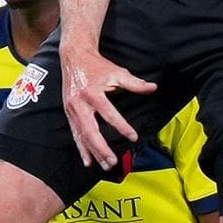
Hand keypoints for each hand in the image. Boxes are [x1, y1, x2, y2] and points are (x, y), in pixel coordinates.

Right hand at [59, 41, 147, 174]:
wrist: (73, 57)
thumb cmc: (97, 66)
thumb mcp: (117, 72)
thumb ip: (135, 83)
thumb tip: (153, 88)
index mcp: (92, 93)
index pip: (108, 113)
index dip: (121, 126)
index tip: (133, 137)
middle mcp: (80, 103)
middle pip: (90, 130)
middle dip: (101, 148)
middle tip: (113, 161)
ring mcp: (72, 110)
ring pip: (82, 136)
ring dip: (93, 152)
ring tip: (105, 165)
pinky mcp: (69, 114)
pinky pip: (75, 134)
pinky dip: (81, 149)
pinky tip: (88, 161)